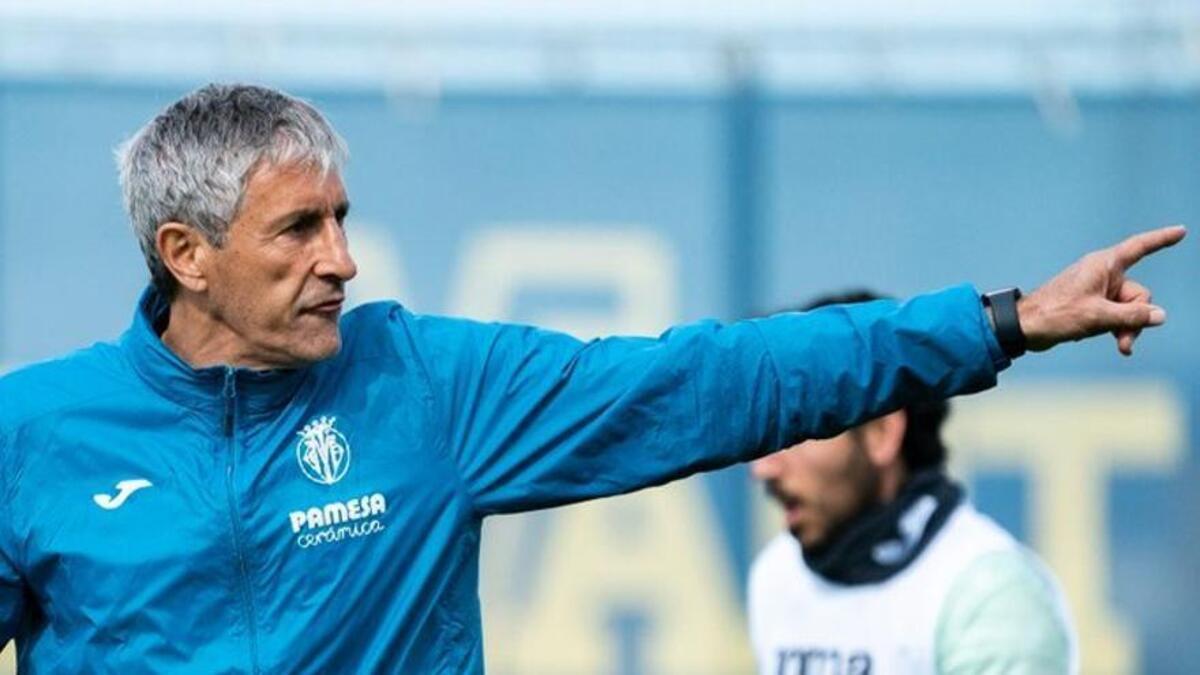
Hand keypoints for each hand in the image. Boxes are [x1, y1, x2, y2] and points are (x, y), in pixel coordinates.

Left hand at [1018, 225, 1186, 355]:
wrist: (1025, 327)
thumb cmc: (1056, 314)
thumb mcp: (1098, 317)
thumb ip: (1132, 316)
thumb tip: (1160, 315)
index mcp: (1103, 265)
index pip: (1139, 248)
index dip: (1161, 240)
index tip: (1181, 231)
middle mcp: (1102, 274)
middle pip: (1138, 294)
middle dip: (1135, 319)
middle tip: (1124, 340)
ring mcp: (1097, 290)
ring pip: (1128, 309)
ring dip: (1126, 328)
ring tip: (1119, 346)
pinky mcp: (1091, 304)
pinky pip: (1115, 315)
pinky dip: (1116, 328)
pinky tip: (1112, 342)